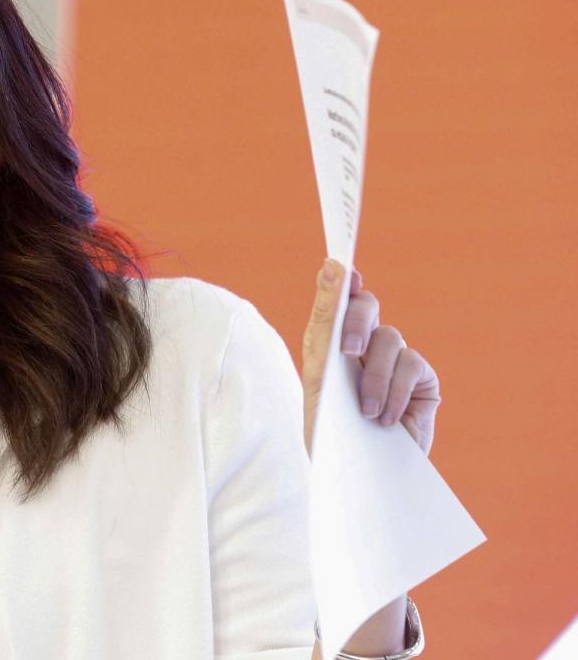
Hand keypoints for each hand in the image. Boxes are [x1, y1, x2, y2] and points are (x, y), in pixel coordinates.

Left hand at [301, 258, 441, 455]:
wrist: (355, 475)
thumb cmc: (328, 428)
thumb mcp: (318, 376)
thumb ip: (325, 320)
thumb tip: (331, 263)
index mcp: (330, 339)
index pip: (337, 297)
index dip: (341, 278)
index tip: (342, 268)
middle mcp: (362, 343)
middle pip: (366, 306)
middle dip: (356, 322)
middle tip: (346, 350)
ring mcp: (393, 360)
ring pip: (389, 338)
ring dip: (374, 377)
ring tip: (365, 411)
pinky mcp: (420, 381)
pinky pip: (411, 365)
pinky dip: (395, 390)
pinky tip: (386, 417)